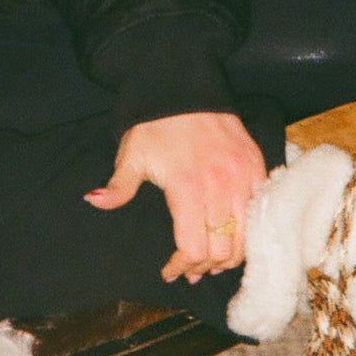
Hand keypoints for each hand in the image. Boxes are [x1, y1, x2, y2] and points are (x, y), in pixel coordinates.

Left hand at [85, 111, 267, 284]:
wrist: (184, 85)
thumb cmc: (154, 123)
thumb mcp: (131, 154)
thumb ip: (118, 186)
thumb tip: (93, 201)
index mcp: (187, 188)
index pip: (193, 248)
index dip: (181, 266)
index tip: (170, 271)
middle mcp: (220, 188)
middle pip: (221, 251)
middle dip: (204, 266)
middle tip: (191, 269)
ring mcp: (244, 179)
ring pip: (245, 239)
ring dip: (228, 255)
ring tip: (212, 258)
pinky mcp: (258, 168)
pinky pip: (261, 215)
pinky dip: (249, 233)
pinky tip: (234, 235)